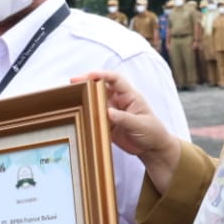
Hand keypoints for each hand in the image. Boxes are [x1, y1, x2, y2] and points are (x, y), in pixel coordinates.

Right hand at [69, 71, 179, 185]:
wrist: (152, 149)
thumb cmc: (152, 132)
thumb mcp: (140, 125)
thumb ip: (124, 118)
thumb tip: (108, 112)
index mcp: (130, 96)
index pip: (116, 80)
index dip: (102, 75)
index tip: (89, 75)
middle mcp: (119, 101)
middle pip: (101, 87)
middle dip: (87, 83)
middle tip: (72, 83)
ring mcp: (112, 112)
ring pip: (95, 101)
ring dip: (85, 98)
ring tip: (70, 97)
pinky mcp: (106, 124)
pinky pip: (94, 117)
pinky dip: (86, 115)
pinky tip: (78, 115)